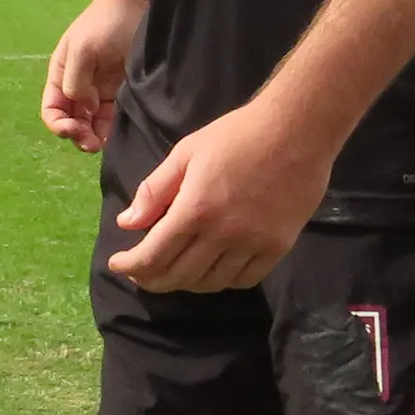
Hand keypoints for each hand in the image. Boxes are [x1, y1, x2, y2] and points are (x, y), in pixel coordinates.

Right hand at [41, 0, 146, 152]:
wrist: (137, 4)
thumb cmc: (105, 23)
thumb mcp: (83, 49)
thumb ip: (76, 82)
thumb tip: (82, 108)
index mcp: (61, 74)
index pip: (52, 110)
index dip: (58, 125)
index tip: (74, 130)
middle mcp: (78, 85)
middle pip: (71, 121)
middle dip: (78, 135)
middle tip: (93, 143)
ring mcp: (100, 90)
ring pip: (91, 123)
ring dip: (94, 136)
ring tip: (105, 143)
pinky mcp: (121, 91)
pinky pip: (112, 117)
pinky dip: (111, 129)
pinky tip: (116, 135)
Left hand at [103, 97, 334, 292]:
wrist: (297, 130)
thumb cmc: (237, 135)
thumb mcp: (186, 153)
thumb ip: (154, 191)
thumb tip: (127, 224)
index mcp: (195, 209)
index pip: (153, 255)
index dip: (130, 266)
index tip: (117, 265)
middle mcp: (223, 235)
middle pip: (178, 276)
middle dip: (151, 280)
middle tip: (140, 273)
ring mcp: (253, 244)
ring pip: (210, 283)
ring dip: (185, 283)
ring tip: (173, 271)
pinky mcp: (278, 247)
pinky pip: (244, 280)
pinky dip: (221, 281)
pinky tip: (212, 270)